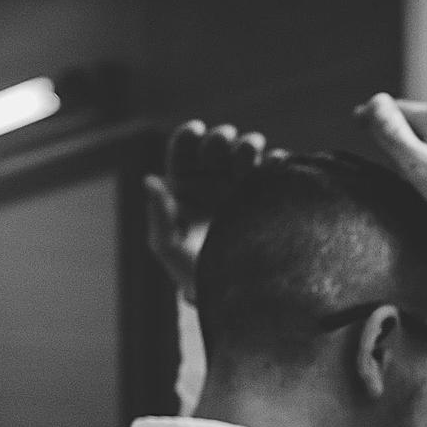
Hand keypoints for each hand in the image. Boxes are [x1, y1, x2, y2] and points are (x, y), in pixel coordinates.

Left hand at [145, 121, 282, 302]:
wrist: (235, 295)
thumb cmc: (193, 273)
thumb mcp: (168, 246)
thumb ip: (158, 214)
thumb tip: (149, 180)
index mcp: (184, 187)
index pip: (184, 153)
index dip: (188, 138)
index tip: (197, 131)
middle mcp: (213, 182)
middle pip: (216, 148)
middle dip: (220, 138)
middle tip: (226, 140)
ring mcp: (242, 188)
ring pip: (246, 153)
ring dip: (249, 144)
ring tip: (253, 148)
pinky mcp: (268, 199)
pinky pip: (275, 173)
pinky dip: (277, 162)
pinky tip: (276, 162)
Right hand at [355, 94, 426, 229]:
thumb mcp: (418, 165)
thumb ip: (393, 134)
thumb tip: (374, 102)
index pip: (396, 109)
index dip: (374, 115)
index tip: (357, 119)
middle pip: (419, 118)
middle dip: (398, 124)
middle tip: (378, 133)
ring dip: (422, 136)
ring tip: (408, 149)